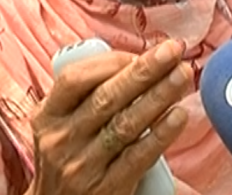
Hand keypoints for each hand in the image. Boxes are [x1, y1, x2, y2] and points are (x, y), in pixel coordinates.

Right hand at [26, 40, 191, 194]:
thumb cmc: (72, 155)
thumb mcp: (64, 124)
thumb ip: (90, 95)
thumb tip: (142, 62)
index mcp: (48, 116)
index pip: (74, 79)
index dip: (111, 62)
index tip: (143, 53)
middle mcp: (60, 140)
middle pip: (106, 98)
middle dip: (144, 70)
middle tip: (173, 51)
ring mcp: (82, 166)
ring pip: (125, 124)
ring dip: (159, 96)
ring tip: (183, 75)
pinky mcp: (107, 189)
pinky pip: (138, 157)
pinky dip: (161, 134)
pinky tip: (179, 115)